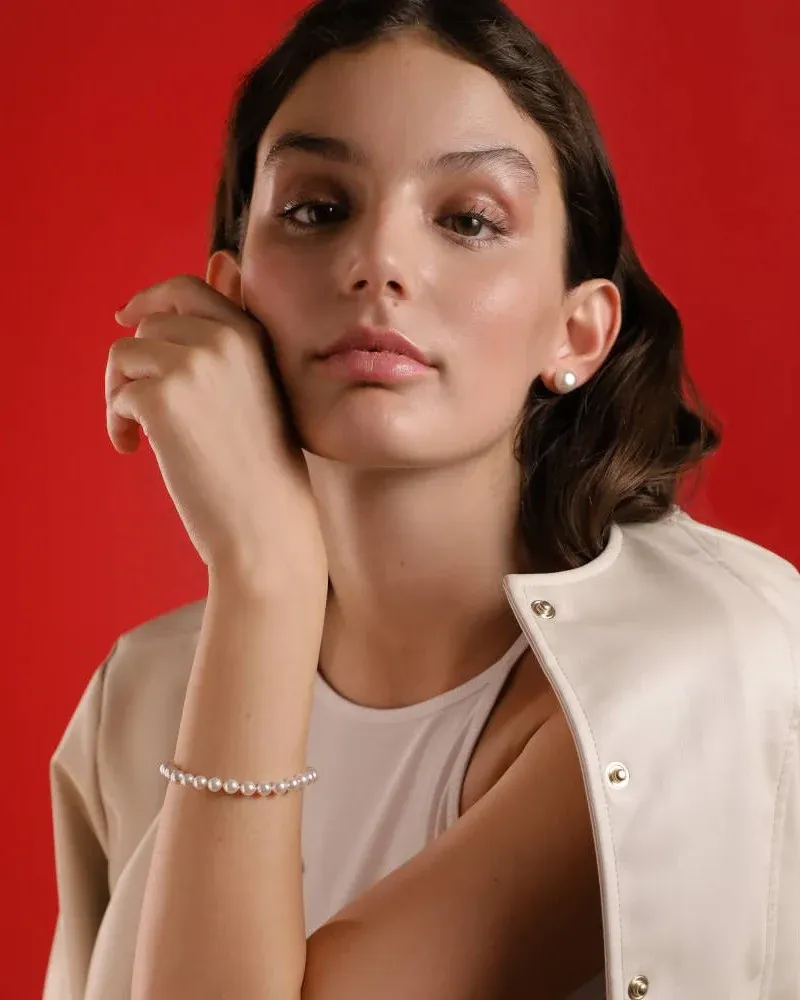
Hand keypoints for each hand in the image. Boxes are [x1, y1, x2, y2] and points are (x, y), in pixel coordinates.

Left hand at [106, 274, 326, 587]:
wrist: (267, 521)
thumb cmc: (264, 464)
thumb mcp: (259, 381)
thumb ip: (233, 325)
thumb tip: (219, 260)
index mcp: (250, 333)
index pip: (185, 289)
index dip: (149, 301)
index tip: (125, 319)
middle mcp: (223, 339)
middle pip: (145, 326)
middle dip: (134, 363)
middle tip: (138, 407)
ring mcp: (192, 366)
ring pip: (123, 356)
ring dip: (120, 393)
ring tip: (139, 432)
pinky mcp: (162, 399)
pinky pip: (118, 395)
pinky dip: (117, 424)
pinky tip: (136, 451)